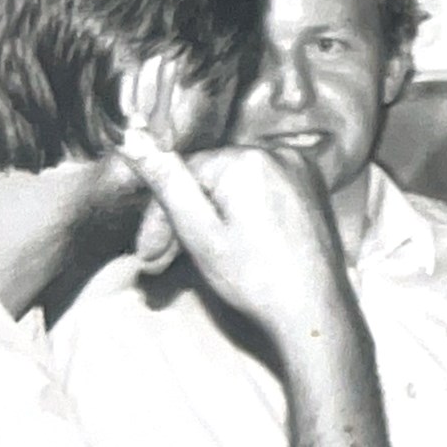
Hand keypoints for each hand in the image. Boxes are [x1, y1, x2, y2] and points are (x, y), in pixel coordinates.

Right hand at [119, 131, 352, 345]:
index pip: (183, 173)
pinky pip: (262, 192)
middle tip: (159, 262)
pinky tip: (231, 246)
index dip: (158, 216)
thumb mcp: (200, 232)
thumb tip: (130, 135)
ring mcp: (300, 170)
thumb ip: (166, 182)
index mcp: (248, 159)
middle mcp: (278, 154)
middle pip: (210, 180)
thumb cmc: (256, 278)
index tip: (147, 252)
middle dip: (182, 220)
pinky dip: (241, 214)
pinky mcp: (311, 189)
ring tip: (191, 260)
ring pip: (235, 188)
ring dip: (210, 220)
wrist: (315, 311)